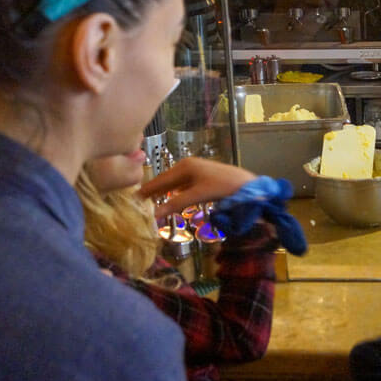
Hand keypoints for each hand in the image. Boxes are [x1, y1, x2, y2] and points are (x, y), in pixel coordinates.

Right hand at [138, 158, 255, 217]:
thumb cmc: (223, 187)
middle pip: (166, 181)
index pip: (160, 179)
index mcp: (184, 166)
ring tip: (151, 202)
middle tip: (138, 202)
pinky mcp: (203, 177)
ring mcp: (196, 170)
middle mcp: (188, 165)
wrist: (247, 186)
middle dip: (154, 191)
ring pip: (175, 184)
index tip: (133, 197)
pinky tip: (172, 200)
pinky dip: (175, 193)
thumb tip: (155, 215)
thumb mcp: (197, 195)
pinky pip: (183, 186)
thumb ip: (176, 204)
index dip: (147, 189)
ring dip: (164, 193)